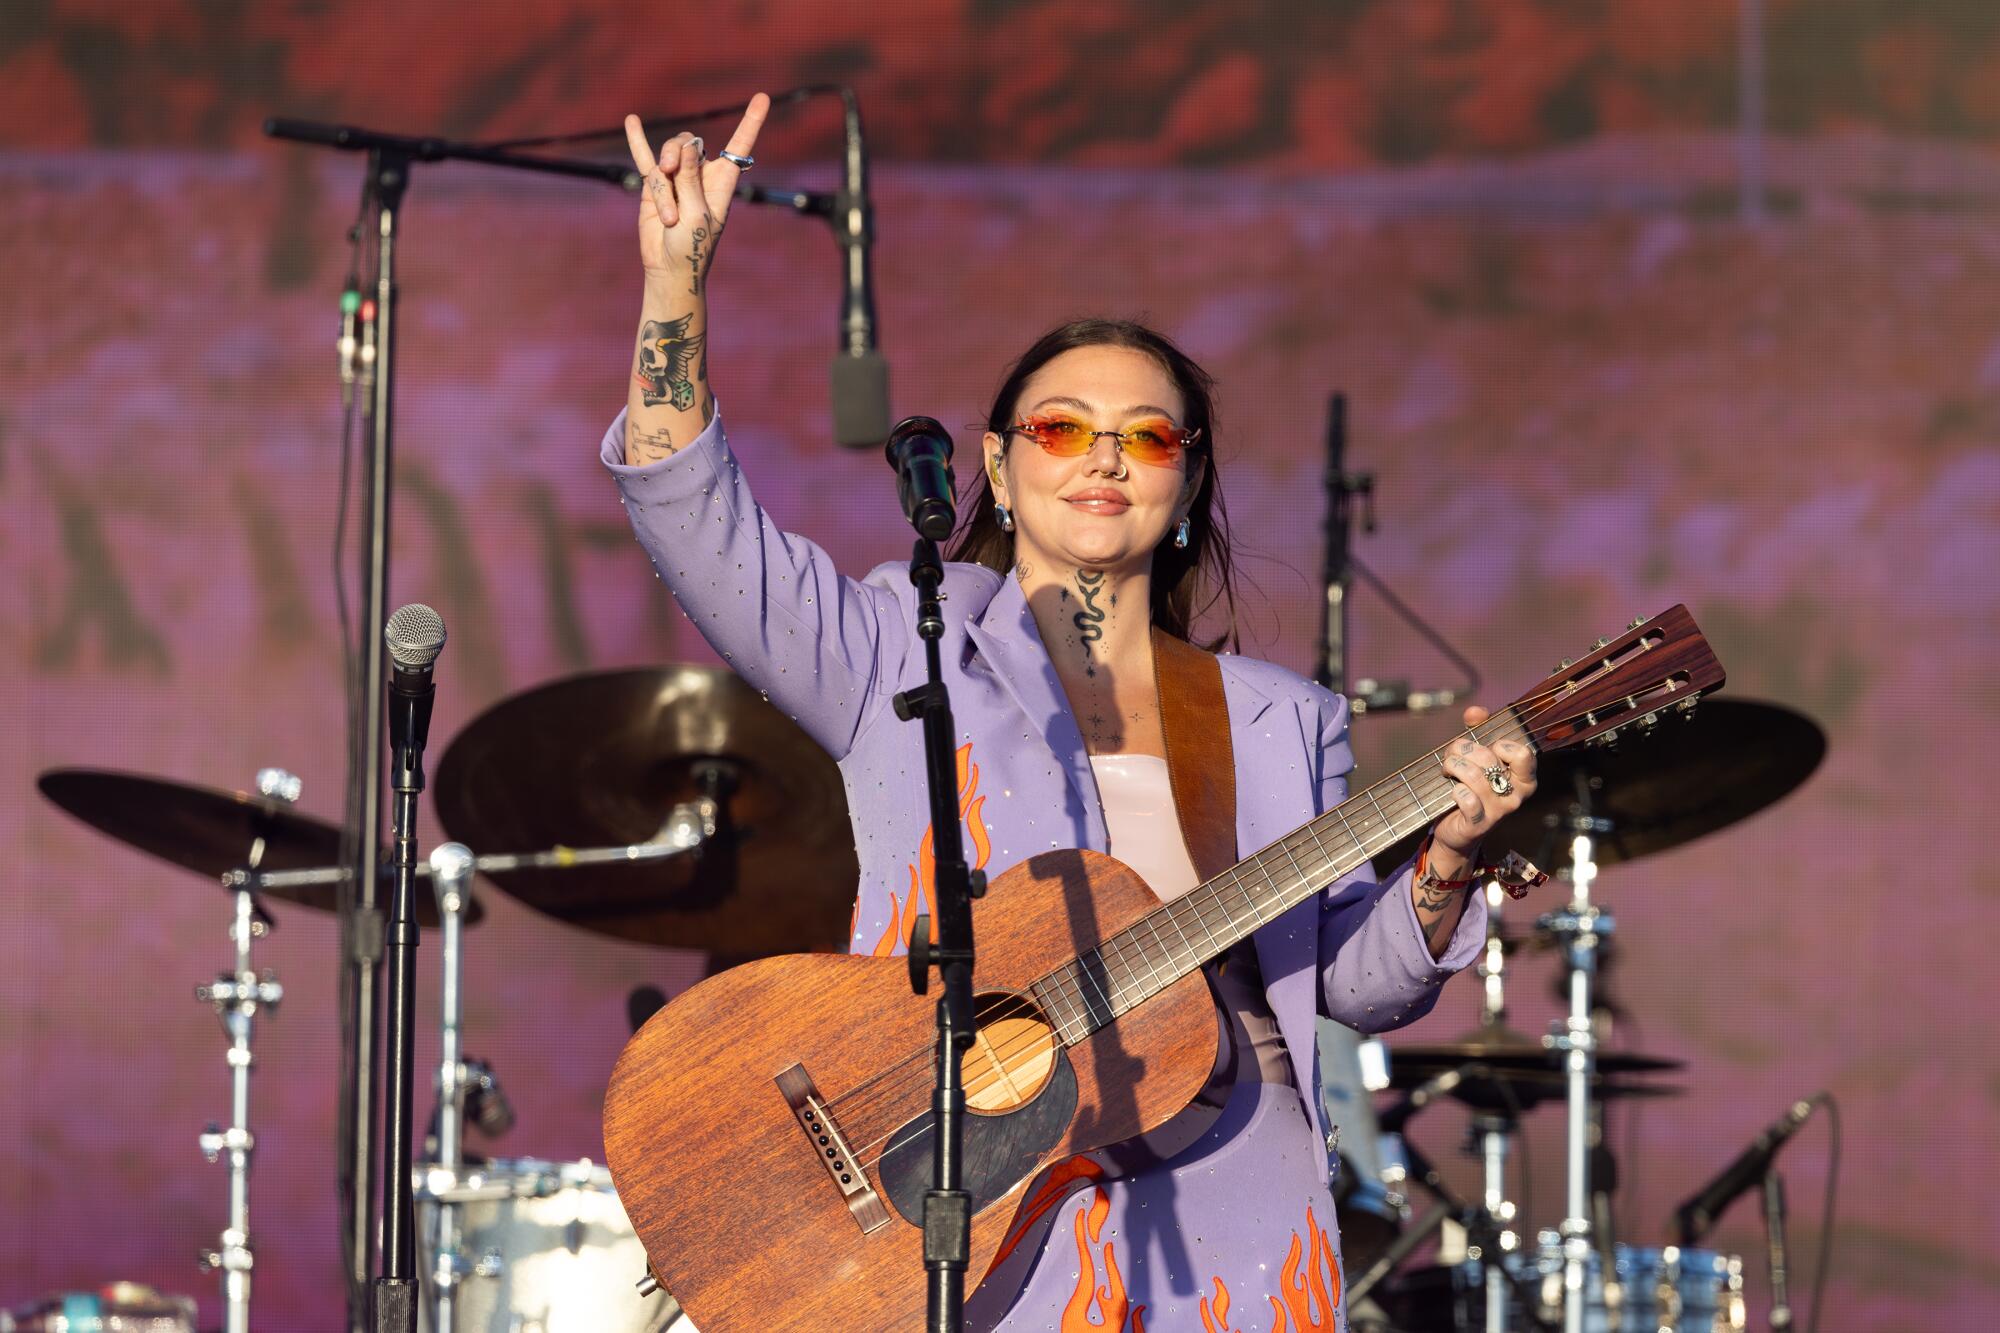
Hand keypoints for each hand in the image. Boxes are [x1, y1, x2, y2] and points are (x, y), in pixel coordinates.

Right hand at [623, 93, 769, 289]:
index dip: (750, 122)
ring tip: (667, 215)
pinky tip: (631, 120)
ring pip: (667, 157)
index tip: (762, 98)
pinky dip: (638, 140)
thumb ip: (690, 180)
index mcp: (722, 182)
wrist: (669, 268)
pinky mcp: (653, 185)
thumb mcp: (696, 215)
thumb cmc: (692, 247)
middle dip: (678, 153)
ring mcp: (676, 178)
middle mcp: (700, 175)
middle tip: (669, 171)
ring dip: (663, 188)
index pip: (738, 147)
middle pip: (691, 143)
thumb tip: (688, 144)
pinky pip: (643, 158)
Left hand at [1430, 704, 1536, 866]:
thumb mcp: (1477, 757)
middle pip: (1489, 758)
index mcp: (1524, 777)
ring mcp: (1499, 811)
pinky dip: (1454, 790)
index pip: (1522, 752)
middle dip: (1463, 750)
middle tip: (1452, 755)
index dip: (1499, 743)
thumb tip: (1476, 712)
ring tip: (1446, 769)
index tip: (1484, 747)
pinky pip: (1466, 799)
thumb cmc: (1470, 788)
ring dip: (1452, 766)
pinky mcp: (1479, 824)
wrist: (1456, 829)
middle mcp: (1516, 795)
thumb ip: (1479, 729)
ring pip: (1474, 776)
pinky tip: (1451, 790)